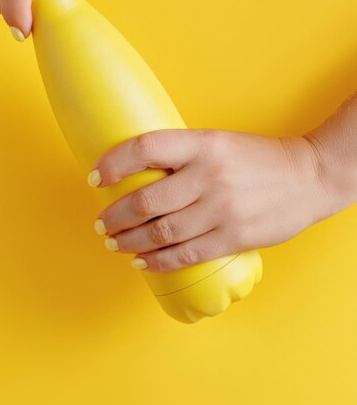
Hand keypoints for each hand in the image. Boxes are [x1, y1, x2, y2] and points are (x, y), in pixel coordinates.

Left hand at [88, 128, 336, 271]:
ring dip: (130, 241)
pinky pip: (185, 254)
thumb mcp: (218, 143)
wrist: (308, 177)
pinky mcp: (234, 236)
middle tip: (101, 223)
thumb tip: (138, 175)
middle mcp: (209, 175)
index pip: (146, 148)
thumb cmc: (257, 158)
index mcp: (203, 144)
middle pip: (146, 200)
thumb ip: (183, 157)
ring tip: (115, 243)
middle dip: (115, 215)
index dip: (114, 162)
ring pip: (161, 232)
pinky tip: (142, 262)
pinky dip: (158, 261)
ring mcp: (221, 208)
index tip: (95, 175)